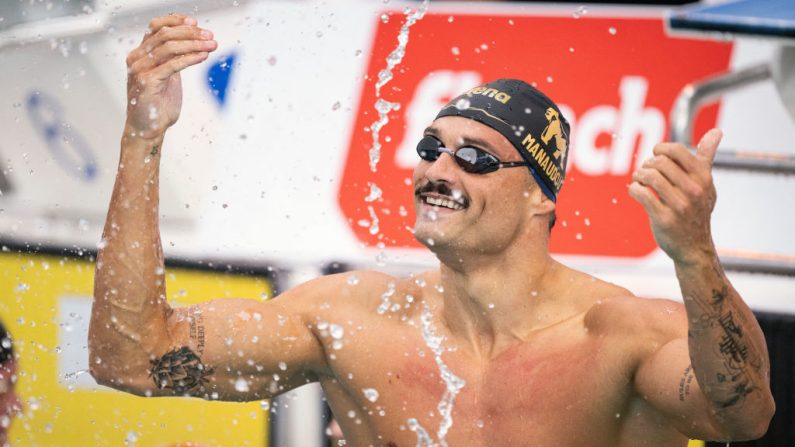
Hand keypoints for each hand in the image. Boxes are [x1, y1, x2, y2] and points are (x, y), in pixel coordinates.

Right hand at [125, 14, 216, 139]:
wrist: (147, 130)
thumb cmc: (158, 106)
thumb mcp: (167, 77)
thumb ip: (173, 61)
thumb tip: (191, 44)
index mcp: (140, 55)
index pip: (155, 27)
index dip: (175, 21)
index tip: (195, 23)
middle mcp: (137, 59)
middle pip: (164, 35)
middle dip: (190, 33)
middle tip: (210, 36)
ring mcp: (140, 70)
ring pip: (169, 47)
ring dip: (194, 44)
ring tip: (211, 45)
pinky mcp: (147, 82)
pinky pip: (173, 65)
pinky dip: (190, 58)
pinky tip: (203, 56)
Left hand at [628, 129, 722, 264]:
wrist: (694, 247)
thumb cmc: (697, 211)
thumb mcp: (706, 184)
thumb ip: (706, 157)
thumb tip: (717, 131)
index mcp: (703, 178)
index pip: (676, 150)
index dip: (660, 149)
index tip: (655, 156)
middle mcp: (693, 190)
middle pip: (659, 163)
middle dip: (647, 164)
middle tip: (645, 171)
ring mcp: (679, 205)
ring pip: (649, 177)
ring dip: (638, 176)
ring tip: (639, 180)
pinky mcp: (664, 218)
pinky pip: (641, 194)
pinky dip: (634, 189)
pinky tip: (636, 191)